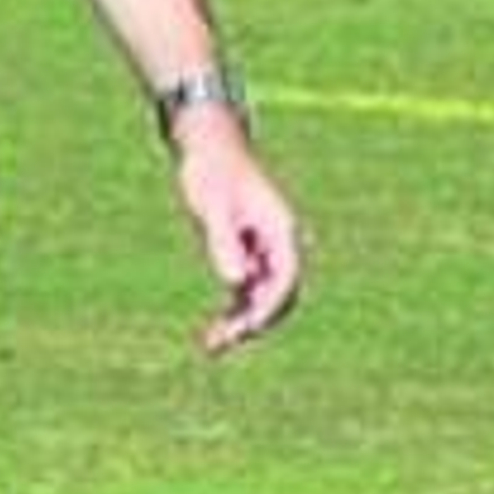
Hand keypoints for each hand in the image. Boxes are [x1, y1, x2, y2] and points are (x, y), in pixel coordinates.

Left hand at [173, 125, 302, 355]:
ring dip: (242, 322)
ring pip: (262, 297)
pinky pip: (246, 292)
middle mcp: (279, 243)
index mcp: (281, 228)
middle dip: (256, 321)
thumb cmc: (210, 170)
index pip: (286, 277)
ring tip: (211, 346)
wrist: (207, 146)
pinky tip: (213, 332)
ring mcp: (264, 250)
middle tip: (226, 342)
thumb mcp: (213, 206)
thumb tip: (235, 282)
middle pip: (279, 294)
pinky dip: (232, 311)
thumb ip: (224, 243)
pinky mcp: (246, 254)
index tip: (248, 327)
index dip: (270, 306)